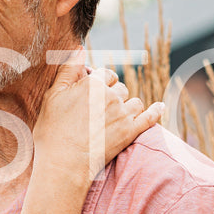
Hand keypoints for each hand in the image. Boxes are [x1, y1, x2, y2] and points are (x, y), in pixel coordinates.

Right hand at [34, 55, 161, 181]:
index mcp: (92, 84)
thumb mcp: (53, 96)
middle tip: (102, 109)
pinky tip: (160, 107)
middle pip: (120, 88)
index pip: (106, 73)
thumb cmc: (53, 131)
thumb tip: (79, 49)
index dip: (101, 82)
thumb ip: (68, 70)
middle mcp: (111, 95)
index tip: (95, 92)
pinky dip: (156, 111)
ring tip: (118, 116)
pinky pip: (150, 117)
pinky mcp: (131, 132)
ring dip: (128, 106)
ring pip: (134, 102)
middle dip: (114, 94)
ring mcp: (123, 114)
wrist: (64, 164)